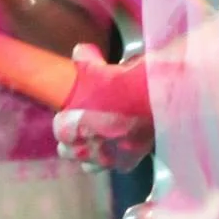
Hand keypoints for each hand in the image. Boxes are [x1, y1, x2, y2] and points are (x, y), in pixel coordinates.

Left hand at [54, 44, 153, 170]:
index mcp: (71, 127)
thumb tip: (79, 52)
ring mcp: (107, 158)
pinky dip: (118, 157)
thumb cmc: (123, 84)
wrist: (159, 98)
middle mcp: (85, 148)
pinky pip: (116, 165)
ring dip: (92, 153)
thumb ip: (84, 60)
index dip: (65, 117)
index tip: (72, 109)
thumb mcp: (100, 69)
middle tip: (85, 123)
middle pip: (67, 150)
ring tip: (101, 138)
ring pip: (89, 163)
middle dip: (73, 139)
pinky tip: (123, 144)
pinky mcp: (129, 162)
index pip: (59, 128)